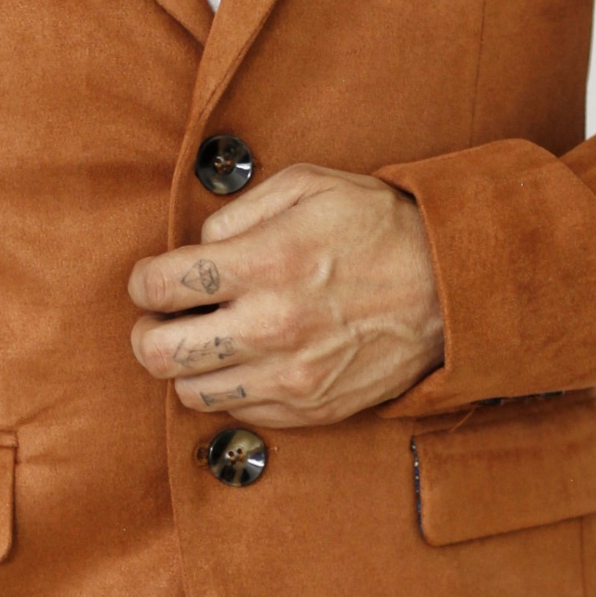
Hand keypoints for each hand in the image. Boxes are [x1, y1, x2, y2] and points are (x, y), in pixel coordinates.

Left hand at [128, 163, 443, 427]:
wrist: (452, 288)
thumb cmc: (379, 228)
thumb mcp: (309, 185)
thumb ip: (240, 210)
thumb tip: (199, 243)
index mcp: (265, 263)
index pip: (160, 287)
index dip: (142, 282)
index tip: (152, 279)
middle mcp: (271, 327)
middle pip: (158, 353)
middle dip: (146, 333)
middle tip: (161, 319)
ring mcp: (290, 376)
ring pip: (191, 391)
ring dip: (187, 365)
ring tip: (208, 340)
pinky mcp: (311, 408)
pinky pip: (240, 411)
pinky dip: (232, 387)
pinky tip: (250, 359)